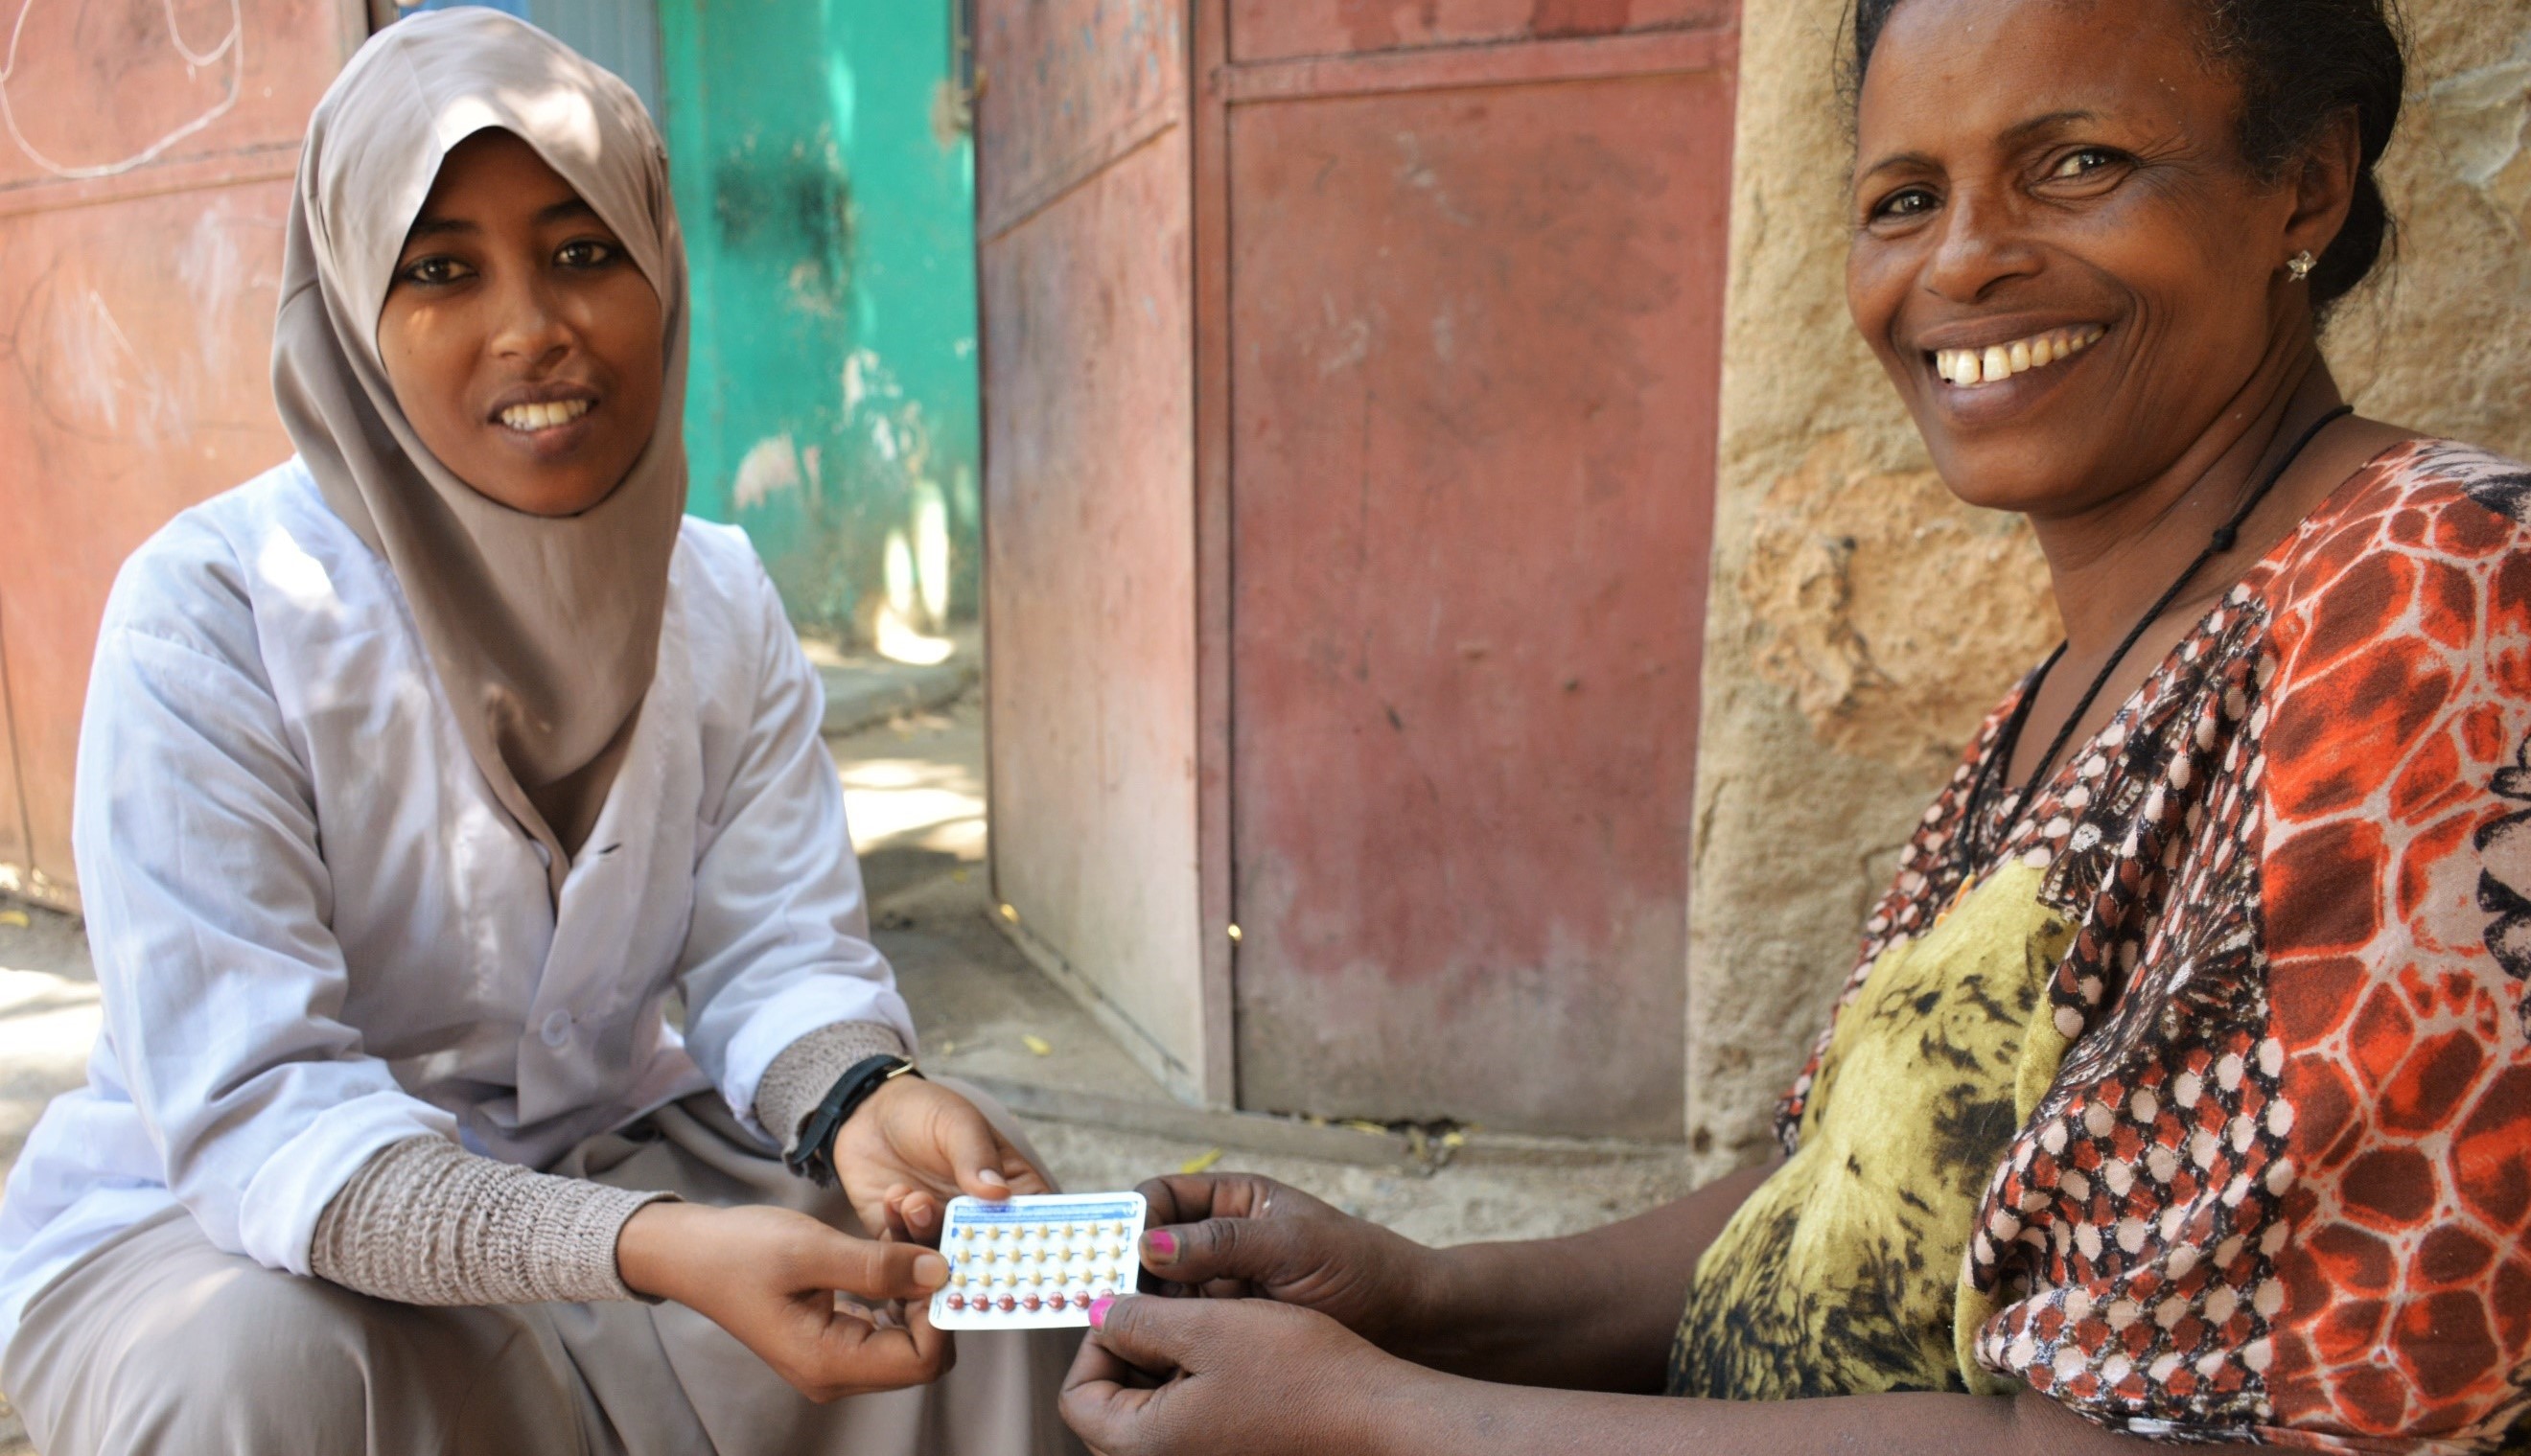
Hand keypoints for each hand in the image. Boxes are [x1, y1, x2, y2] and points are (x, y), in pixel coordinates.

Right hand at [615, 1201, 952, 1399]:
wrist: (688, 1252)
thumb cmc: (740, 1251)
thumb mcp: (812, 1250)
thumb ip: (879, 1267)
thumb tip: (941, 1273)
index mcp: (829, 1362)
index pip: (922, 1359)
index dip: (942, 1311)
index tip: (942, 1254)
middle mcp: (836, 1372)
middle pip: (919, 1346)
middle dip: (931, 1284)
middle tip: (924, 1222)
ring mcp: (834, 1357)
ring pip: (905, 1326)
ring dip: (915, 1272)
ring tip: (905, 1215)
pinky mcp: (832, 1335)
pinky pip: (884, 1316)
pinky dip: (895, 1277)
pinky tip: (888, 1233)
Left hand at [831, 1076, 1049, 1242]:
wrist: (870, 1116)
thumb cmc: (928, 1111)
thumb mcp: (958, 1123)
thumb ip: (976, 1157)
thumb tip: (998, 1192)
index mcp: (1011, 1192)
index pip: (1032, 1228)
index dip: (1029, 1249)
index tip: (1011, 1254)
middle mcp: (979, 1222)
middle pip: (989, 1262)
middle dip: (971, 1263)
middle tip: (951, 1248)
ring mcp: (941, 1234)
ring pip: (943, 1265)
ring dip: (927, 1236)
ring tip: (914, 1200)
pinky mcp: (902, 1242)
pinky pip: (902, 1257)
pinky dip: (899, 1235)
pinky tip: (894, 1197)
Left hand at [1061, 1294, 1421, 1455]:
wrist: (1377, 1416)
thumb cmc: (1301, 1373)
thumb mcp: (1208, 1326)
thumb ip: (1137, 1319)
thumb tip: (1098, 1313)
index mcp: (1145, 1445)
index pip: (1078, 1395)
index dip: (1096, 1340)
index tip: (1134, 1304)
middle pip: (1111, 1404)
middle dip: (1131, 1349)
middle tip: (1166, 1308)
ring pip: (1150, 1409)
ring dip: (1165, 1360)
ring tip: (1206, 1322)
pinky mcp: (1228, 1453)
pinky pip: (1187, 1420)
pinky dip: (1194, 1381)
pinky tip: (1231, 1349)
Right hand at [1134, 1174, 1442, 1348]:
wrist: (1411, 1324)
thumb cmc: (1361, 1269)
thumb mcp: (1293, 1248)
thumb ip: (1222, 1245)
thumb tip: (1148, 1245)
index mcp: (1232, 1202)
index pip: (1159, 1198)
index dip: (1133, 1220)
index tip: (1119, 1255)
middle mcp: (1218, 1242)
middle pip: (1148, 1251)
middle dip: (1126, 1275)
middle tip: (1105, 1307)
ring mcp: (1222, 1288)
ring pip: (1159, 1298)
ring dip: (1141, 1315)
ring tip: (1124, 1339)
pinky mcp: (1229, 1330)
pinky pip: (1182, 1333)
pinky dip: (1165, 1345)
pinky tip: (1155, 1361)